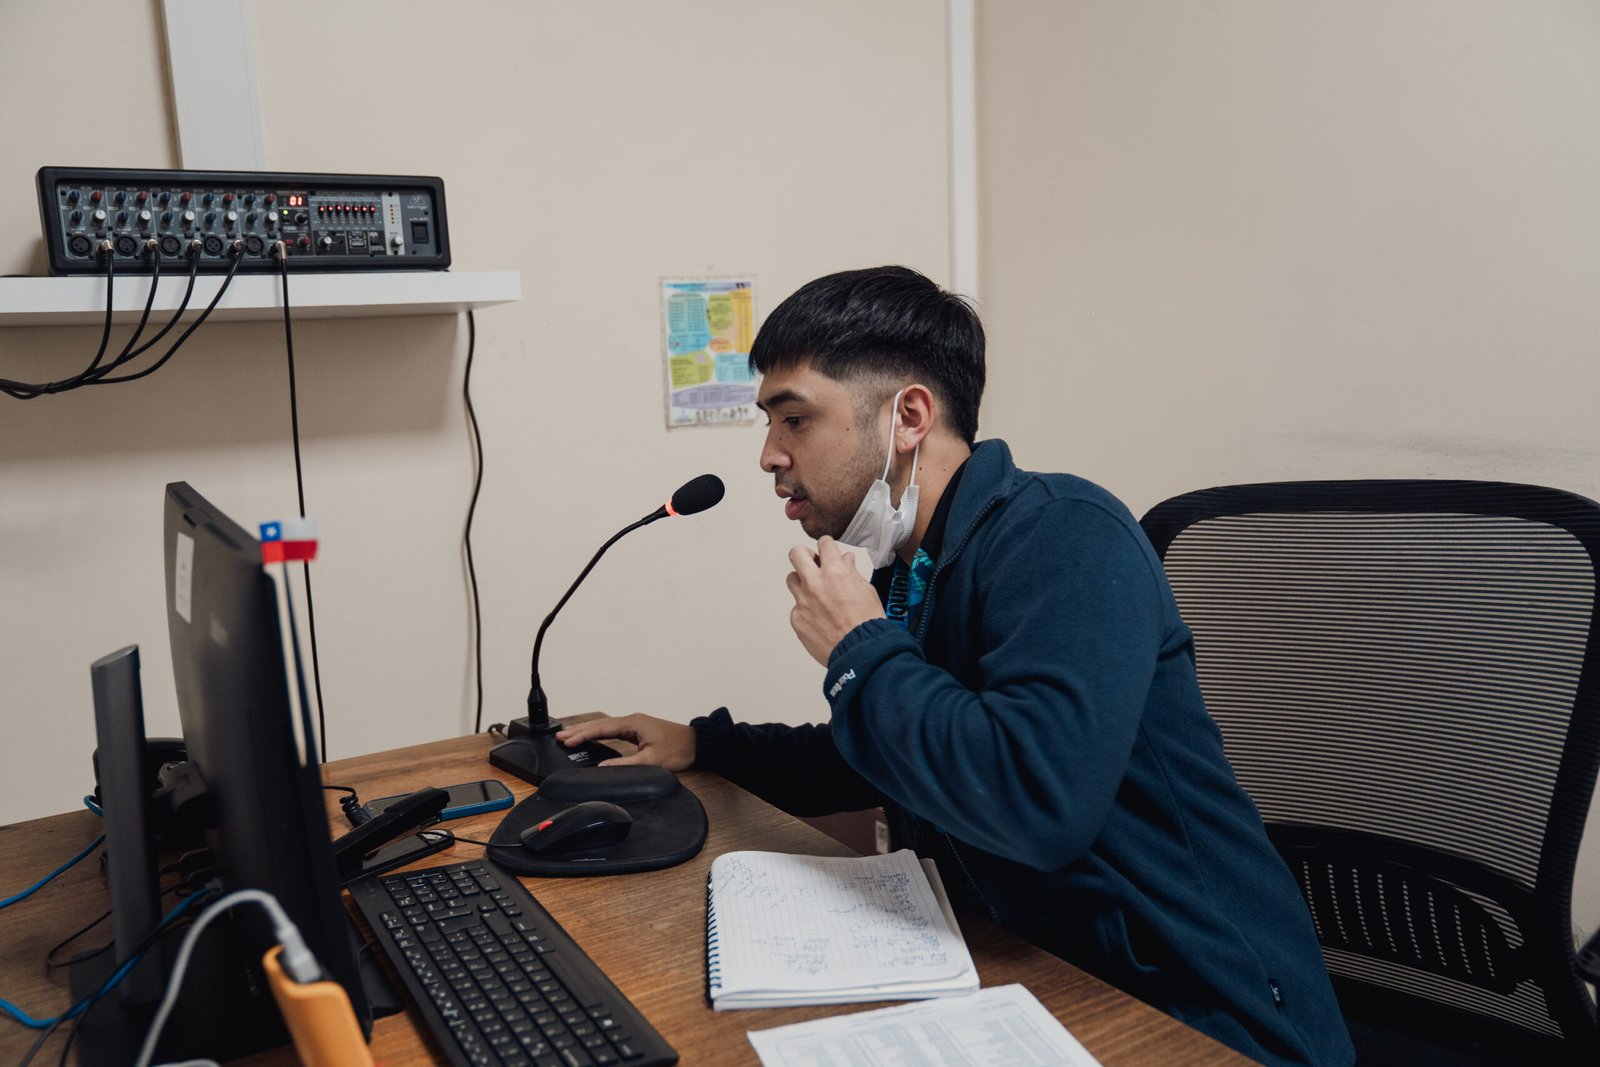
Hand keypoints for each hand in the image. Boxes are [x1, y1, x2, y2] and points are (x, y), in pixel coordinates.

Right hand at [554, 714, 694, 770]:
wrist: (698, 744)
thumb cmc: (679, 749)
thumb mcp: (652, 760)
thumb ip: (626, 764)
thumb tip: (603, 768)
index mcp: (633, 723)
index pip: (601, 728)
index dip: (583, 734)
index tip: (567, 740)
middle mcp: (632, 721)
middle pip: (600, 724)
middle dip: (579, 730)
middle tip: (559, 735)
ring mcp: (634, 725)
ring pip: (605, 726)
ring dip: (587, 730)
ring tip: (568, 735)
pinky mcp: (637, 731)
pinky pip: (612, 730)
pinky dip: (598, 733)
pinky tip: (591, 736)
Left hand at [785, 537, 885, 665]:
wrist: (861, 651)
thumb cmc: (867, 623)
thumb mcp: (866, 590)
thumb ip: (851, 572)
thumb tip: (846, 560)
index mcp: (834, 572)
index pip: (824, 544)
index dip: (827, 546)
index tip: (827, 550)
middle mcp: (815, 584)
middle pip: (797, 554)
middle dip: (805, 555)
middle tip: (812, 563)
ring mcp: (803, 602)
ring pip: (792, 579)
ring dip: (802, 581)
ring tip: (815, 592)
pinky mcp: (797, 619)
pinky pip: (797, 607)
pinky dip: (806, 609)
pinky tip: (819, 618)